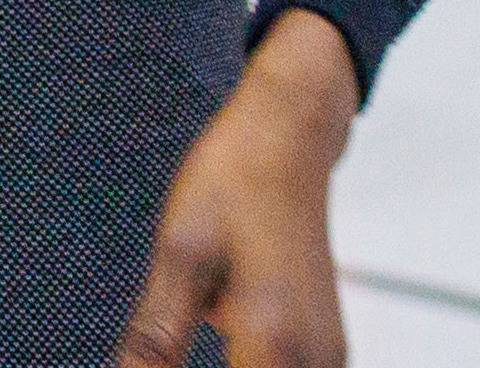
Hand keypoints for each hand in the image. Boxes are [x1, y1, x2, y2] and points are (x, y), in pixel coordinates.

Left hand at [121, 10, 359, 367]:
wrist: (289, 136)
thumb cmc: (237, 181)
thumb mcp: (179, 257)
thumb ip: (154, 339)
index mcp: (275, 343)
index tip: (152, 364)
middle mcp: (314, 359)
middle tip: (165, 343)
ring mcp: (327, 354)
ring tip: (194, 327)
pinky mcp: (326, 345)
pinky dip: (251, 367)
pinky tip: (227, 342)